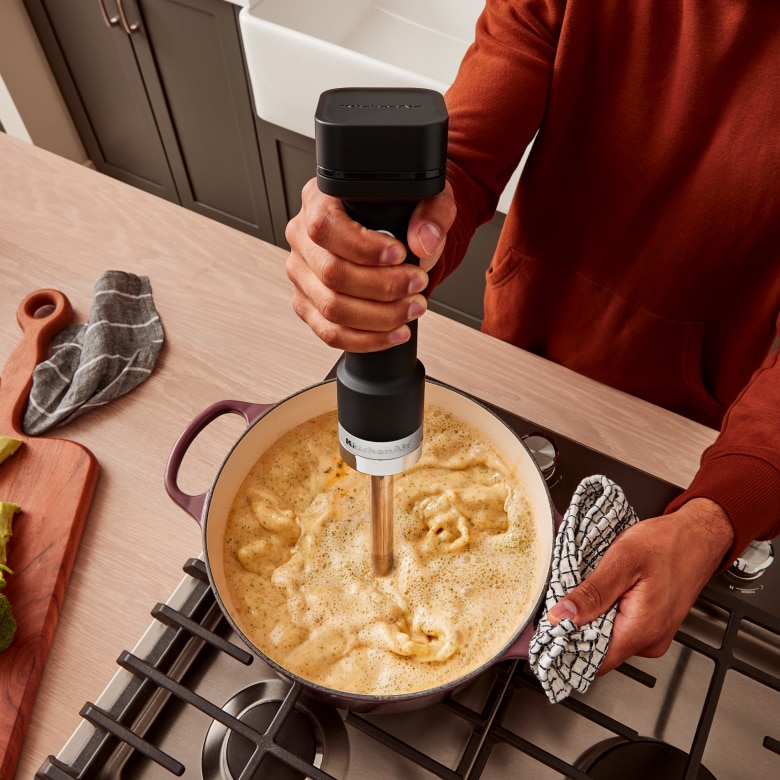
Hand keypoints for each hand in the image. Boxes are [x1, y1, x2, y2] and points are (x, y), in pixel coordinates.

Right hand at [285, 178, 455, 351]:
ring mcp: (302, 275)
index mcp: (319, 201)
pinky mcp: (309, 306)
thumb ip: (432, 214)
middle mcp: (302, 238)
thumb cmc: (401, 214)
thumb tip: (424, 241)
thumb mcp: (425, 199)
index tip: (399, 254)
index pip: (325, 226)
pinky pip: (331, 333)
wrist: (398, 237)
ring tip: (413, 308)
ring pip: (331, 308)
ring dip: (380, 316)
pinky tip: (395, 331)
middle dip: (382, 286)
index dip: (362, 246)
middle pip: (331, 273)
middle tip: (417, 284)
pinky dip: (368, 339)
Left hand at [547, 497, 733, 674]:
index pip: (593, 661)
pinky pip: (620, 628)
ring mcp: (653, 635)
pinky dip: (606, 613)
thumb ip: (591, 593)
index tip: (548, 628)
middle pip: (598, 651)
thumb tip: (562, 617)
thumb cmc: (667, 543)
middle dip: (577, 629)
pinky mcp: (652, 625)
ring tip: (586, 592)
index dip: (567, 646)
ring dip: (591, 619)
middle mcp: (650, 641)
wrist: (698, 535)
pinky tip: (602, 593)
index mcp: (641, 631)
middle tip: (563, 601)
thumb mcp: (622, 561)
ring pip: (608, 638)